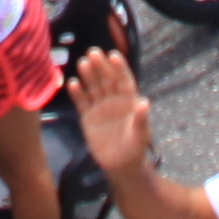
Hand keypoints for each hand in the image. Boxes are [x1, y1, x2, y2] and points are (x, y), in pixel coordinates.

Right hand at [69, 47, 150, 178]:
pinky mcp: (88, 117)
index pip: (124, 81)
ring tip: (83, 63)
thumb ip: (141, 119)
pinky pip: (82, 102)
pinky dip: (77, 93)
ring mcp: (100, 107)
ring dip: (88, 75)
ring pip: (93, 87)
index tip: (113, 55)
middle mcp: (114, 100)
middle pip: (107, 80)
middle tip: (93, 52)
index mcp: (129, 101)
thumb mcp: (141, 134)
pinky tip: (72, 83)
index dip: (120, 68)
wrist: (121, 165)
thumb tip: (146, 102)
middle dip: (101, 66)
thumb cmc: (135, 148)